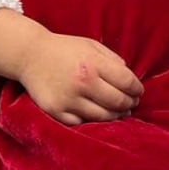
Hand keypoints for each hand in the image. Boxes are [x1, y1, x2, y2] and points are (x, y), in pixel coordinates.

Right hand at [1, 12, 143, 124]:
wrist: (30, 55)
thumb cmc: (65, 49)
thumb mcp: (92, 46)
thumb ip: (114, 60)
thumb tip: (131, 81)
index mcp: (93, 63)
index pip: (127, 82)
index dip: (137, 89)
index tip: (138, 91)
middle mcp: (82, 82)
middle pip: (118, 102)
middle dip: (130, 104)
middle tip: (131, 103)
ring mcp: (68, 99)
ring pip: (103, 117)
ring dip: (116, 116)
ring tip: (119, 112)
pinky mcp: (56, 111)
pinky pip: (83, 123)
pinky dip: (93, 121)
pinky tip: (97, 114)